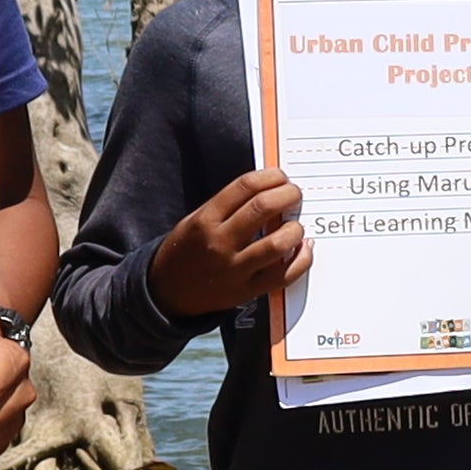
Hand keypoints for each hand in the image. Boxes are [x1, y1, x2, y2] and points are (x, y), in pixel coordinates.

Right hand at [149, 165, 308, 319]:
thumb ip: (228, 206)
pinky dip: (302, 260)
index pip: (245, 186)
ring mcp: (234, 269)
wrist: (167, 292)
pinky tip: (303, 248)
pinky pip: (284, 275)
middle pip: (263, 208)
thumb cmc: (188, 250)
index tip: (281, 176)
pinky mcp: (246, 291)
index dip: (270, 177)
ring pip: (278, 243)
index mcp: (205, 220)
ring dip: (295, 229)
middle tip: (294, 194)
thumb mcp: (195, 220)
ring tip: (296, 225)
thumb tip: (271, 189)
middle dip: (288, 194)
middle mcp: (219, 242)